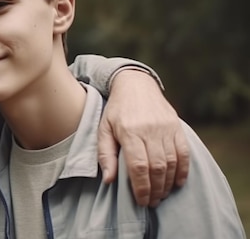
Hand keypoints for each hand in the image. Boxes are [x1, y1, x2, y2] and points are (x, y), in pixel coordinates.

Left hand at [97, 69, 189, 206]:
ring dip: (168, 182)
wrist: (135, 85)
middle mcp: (149, 130)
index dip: (141, 187)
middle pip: (157, 166)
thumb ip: (105, 154)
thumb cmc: (116, 111)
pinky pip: (184, 152)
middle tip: (152, 202)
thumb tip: (108, 180)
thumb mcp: (103, 129)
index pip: (138, 165)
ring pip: (172, 161)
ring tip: (161, 195)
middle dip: (156, 189)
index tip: (141, 200)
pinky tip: (177, 182)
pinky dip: (183, 169)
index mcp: (129, 131)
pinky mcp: (176, 126)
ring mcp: (165, 127)